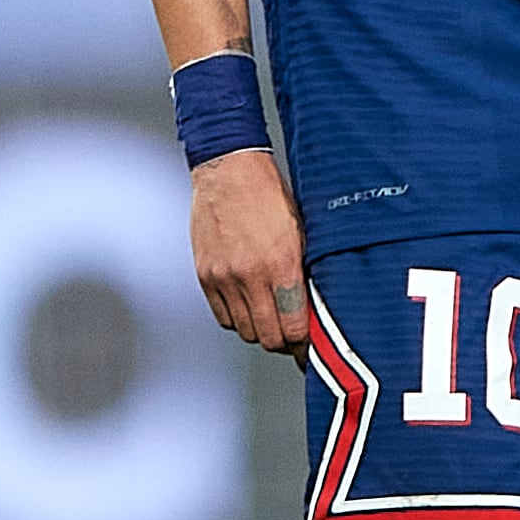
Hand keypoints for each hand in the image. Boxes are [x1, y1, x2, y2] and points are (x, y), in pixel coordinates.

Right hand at [190, 150, 308, 351]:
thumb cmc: (270, 198)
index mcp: (282, 265)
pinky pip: (223, 317)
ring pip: (245, 331)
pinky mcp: (206, 276)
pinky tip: (249, 306)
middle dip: (284, 343)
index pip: (294, 329)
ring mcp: (224, 278)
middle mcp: (251, 276)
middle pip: (268, 338)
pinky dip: (238, 319)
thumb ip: (305, 274)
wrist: (229, 171)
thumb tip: (313, 311)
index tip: (311, 348)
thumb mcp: (302, 233)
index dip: (305, 346)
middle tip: (293, 337)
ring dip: (261, 331)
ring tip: (272, 318)